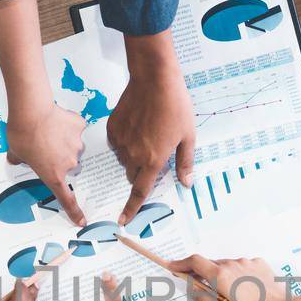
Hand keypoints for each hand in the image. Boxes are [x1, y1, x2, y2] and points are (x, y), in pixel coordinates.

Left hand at [6, 96, 86, 224]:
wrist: (30, 111)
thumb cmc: (22, 134)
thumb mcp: (15, 152)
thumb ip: (19, 160)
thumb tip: (17, 160)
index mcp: (53, 174)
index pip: (67, 199)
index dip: (75, 212)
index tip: (82, 220)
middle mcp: (69, 163)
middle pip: (70, 165)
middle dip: (61, 158)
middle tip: (46, 147)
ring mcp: (77, 144)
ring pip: (74, 146)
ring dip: (65, 141)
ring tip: (50, 130)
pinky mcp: (80, 126)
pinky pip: (77, 127)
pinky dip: (69, 125)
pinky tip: (58, 119)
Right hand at [109, 34, 195, 223]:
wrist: (154, 79)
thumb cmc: (176, 106)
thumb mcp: (188, 136)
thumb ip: (185, 162)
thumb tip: (186, 183)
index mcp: (154, 160)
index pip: (140, 192)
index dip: (131, 209)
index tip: (123, 221)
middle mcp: (134, 154)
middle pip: (133, 175)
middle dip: (142, 171)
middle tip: (154, 152)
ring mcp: (121, 141)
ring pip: (124, 158)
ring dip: (134, 154)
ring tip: (148, 131)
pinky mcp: (112, 128)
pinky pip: (116, 142)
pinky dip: (125, 140)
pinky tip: (137, 124)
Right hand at [168, 255, 300, 300]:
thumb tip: (193, 292)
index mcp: (221, 277)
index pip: (195, 262)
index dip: (181, 264)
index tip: (172, 267)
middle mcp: (232, 264)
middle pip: (209, 264)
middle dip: (201, 274)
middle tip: (200, 290)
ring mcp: (246, 262)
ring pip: (225, 265)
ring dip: (220, 276)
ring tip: (229, 297)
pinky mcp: (258, 264)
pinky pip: (240, 266)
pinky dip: (236, 275)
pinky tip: (244, 291)